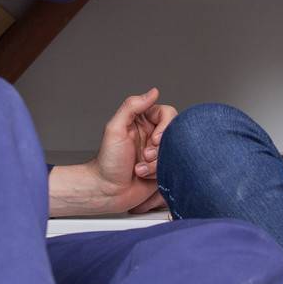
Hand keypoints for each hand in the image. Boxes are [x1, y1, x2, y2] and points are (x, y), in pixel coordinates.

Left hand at [47, 88, 177, 217]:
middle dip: (161, 148)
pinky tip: (143, 175)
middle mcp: (151, 134)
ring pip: (175, 151)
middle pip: (174, 133)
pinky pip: (173, 166)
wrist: (107, 192)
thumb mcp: (115, 129)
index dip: (165, 127)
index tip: (156, 140)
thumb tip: (153, 92)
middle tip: (146, 155)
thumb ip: (132, 106)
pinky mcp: (162, 168)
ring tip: (140, 169)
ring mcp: (158, 152)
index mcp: (142, 121)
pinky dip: (158, 172)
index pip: (167, 114)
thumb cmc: (108, 162)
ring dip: (157, 162)